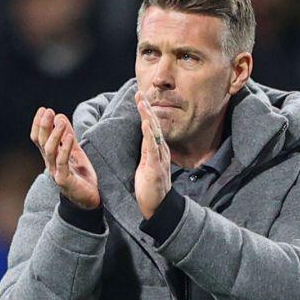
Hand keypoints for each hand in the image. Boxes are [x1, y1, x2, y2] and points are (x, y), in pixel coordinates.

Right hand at [31, 107, 99, 209]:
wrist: (89, 199)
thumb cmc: (81, 175)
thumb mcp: (75, 151)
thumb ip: (68, 136)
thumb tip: (59, 116)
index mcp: (51, 156)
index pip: (38, 138)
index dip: (39, 124)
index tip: (43, 109)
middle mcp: (50, 163)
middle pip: (41, 142)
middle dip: (44, 126)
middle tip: (48, 111)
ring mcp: (56, 172)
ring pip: (49, 151)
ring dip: (54, 134)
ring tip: (60, 121)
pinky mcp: (64, 180)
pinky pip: (62, 162)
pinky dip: (64, 148)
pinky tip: (68, 136)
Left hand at [134, 92, 171, 219]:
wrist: (158, 207)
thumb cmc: (151, 187)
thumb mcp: (146, 164)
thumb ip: (146, 150)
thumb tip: (144, 138)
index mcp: (157, 149)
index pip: (151, 126)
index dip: (145, 111)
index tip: (140, 97)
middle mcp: (160, 151)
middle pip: (153, 125)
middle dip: (146, 108)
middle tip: (139, 93)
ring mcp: (159, 158)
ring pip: (153, 133)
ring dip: (148, 116)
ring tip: (142, 103)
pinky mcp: (155, 167)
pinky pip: (152, 148)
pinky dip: (149, 134)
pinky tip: (146, 123)